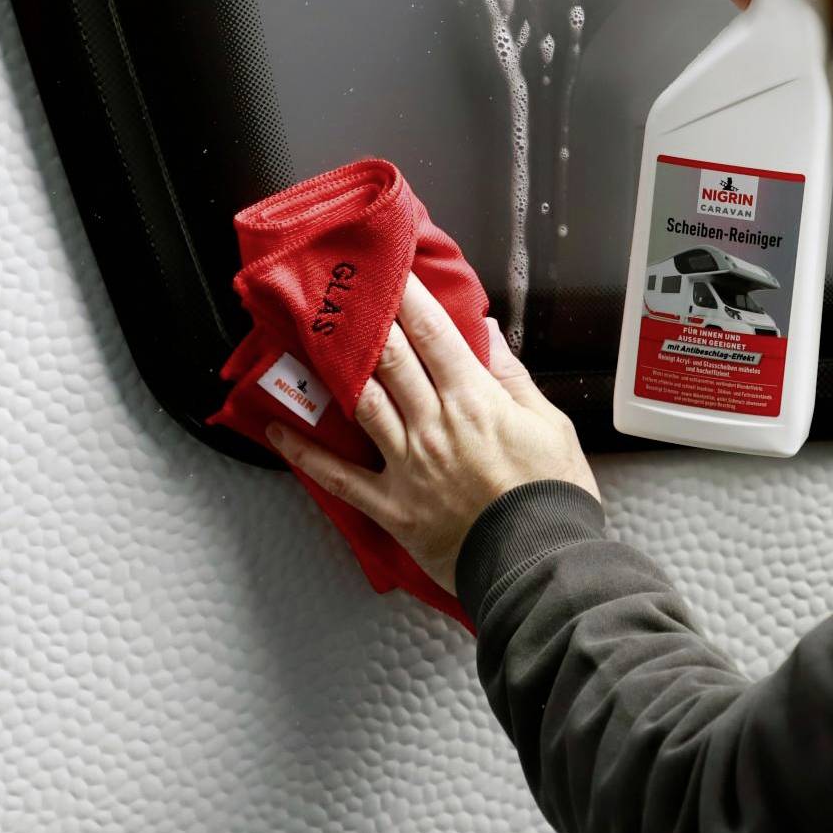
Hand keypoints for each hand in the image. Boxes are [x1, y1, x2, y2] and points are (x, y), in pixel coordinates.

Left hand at [264, 274, 598, 595]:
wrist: (539, 563)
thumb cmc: (553, 497)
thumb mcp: (550, 425)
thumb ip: (513, 379)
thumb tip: (488, 336)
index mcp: (475, 400)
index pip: (434, 333)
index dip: (408, 296)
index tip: (390, 270)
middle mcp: (433, 424)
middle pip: (391, 357)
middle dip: (367, 318)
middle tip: (343, 289)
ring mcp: (407, 464)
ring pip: (361, 401)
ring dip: (332, 368)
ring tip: (308, 339)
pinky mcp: (391, 506)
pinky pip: (339, 476)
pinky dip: (306, 453)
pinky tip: (280, 430)